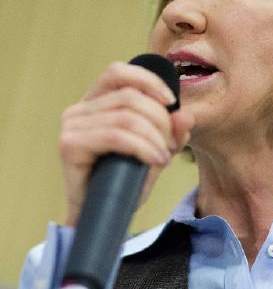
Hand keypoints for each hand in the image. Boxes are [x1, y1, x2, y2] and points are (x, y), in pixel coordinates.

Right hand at [59, 61, 193, 226]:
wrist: (100, 216)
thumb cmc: (125, 180)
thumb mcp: (156, 151)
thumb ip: (172, 133)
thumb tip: (186, 116)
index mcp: (96, 102)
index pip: (119, 72)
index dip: (149, 81)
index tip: (172, 102)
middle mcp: (79, 109)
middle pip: (130, 96)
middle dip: (160, 120)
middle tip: (170, 146)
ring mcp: (72, 126)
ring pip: (126, 117)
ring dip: (155, 137)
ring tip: (163, 157)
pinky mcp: (70, 145)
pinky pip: (116, 136)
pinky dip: (143, 147)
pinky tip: (155, 160)